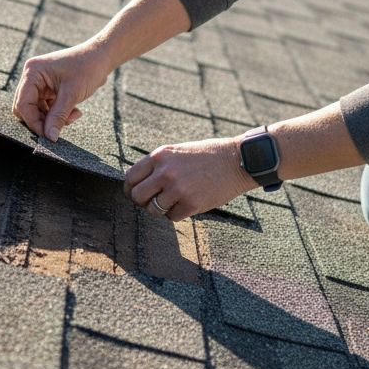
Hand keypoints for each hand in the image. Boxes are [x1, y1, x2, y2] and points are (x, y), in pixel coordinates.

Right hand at [12, 43, 110, 141]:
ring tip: (73, 116)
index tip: (48, 135)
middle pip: (25, 108)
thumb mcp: (72, 94)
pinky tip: (75, 111)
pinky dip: (58, 114)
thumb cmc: (87, 68)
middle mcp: (32, 76)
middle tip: (59, 126)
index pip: (23, 103)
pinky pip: (47, 108)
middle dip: (42, 120)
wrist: (102, 57)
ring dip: (53, 118)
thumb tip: (50, 137)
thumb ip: (58, 116)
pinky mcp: (49, 88)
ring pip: (37, 110)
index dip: (33, 122)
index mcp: (33, 72)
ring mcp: (40, 82)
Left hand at [124, 137, 258, 222]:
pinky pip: (172, 217)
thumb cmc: (208, 155)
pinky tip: (187, 204)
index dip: (130, 188)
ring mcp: (178, 189)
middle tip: (151, 202)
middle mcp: (166, 172)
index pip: (131, 177)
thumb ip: (159, 165)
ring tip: (172, 202)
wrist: (237, 160)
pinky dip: (177, 214)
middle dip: (142, 202)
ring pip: (153, 210)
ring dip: (160, 209)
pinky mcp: (191, 204)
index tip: (135, 193)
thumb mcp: (178, 151)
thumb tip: (139, 184)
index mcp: (160, 156)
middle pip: (137, 196)